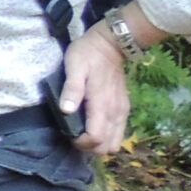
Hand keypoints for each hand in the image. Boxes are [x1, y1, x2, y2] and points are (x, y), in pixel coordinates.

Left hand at [60, 28, 131, 154]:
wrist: (111, 44)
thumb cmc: (88, 54)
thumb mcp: (74, 67)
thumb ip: (72, 89)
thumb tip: (66, 110)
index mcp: (102, 105)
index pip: (96, 139)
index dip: (81, 143)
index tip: (69, 134)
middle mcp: (115, 112)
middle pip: (106, 147)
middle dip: (89, 147)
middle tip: (74, 135)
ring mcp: (121, 112)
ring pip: (115, 142)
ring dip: (99, 143)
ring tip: (83, 132)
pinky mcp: (123, 109)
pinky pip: (118, 133)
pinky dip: (107, 136)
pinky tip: (93, 125)